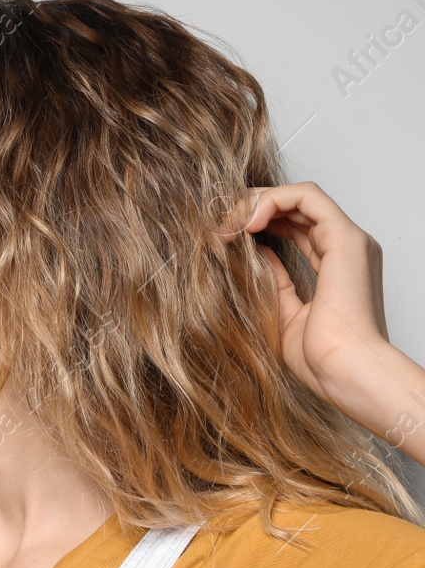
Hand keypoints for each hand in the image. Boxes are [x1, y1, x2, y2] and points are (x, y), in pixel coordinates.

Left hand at [225, 181, 391, 403]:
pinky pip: (307, 197)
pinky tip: (247, 223)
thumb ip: (273, 281)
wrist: (341, 371)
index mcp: (336, 264)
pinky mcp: (345, 239)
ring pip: (299, 196)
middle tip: (218, 226)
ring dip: (256, 202)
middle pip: (295, 206)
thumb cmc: (318, 356)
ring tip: (227, 224)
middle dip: (252, 207)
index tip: (223, 236)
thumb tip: (256, 254)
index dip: (257, 221)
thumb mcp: (282, 313)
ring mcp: (348, 241)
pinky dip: (272, 201)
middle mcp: (344, 248)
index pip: (295, 224)